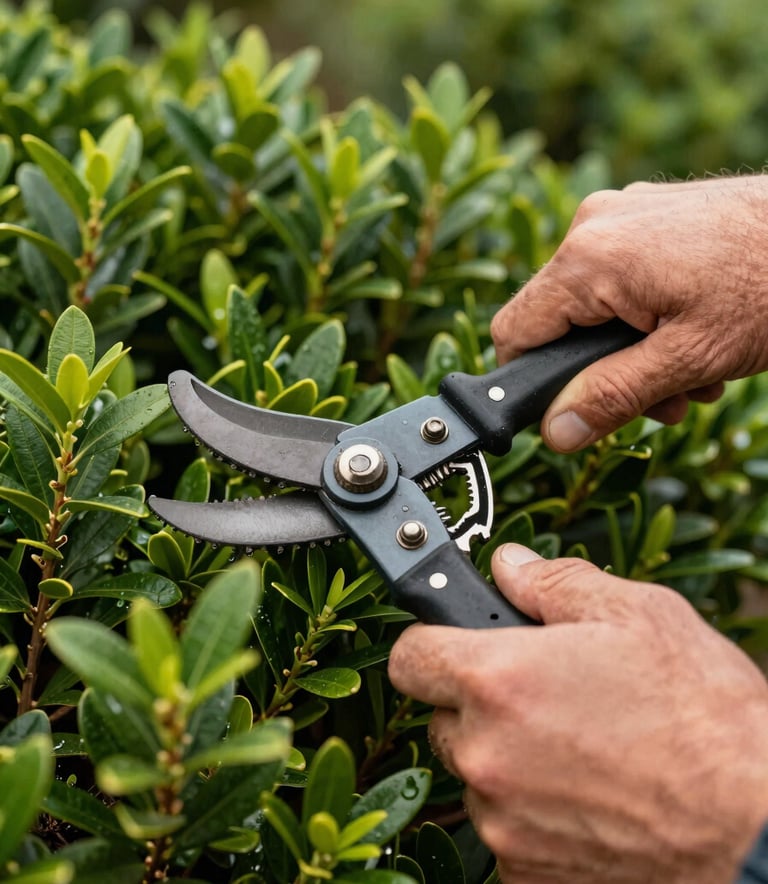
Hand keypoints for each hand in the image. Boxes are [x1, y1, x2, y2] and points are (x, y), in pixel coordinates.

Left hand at [388, 544, 767, 882]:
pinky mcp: (526, 873)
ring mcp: (502, 821)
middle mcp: (486, 754)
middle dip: (480, 701)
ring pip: (478, 773)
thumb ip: (554, 582)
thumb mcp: (636, 615)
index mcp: (497, 680)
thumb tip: (508, 566)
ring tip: (583, 747)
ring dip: (510, 758)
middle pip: (444, 717)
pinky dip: (534, 811)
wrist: (756, 828)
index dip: (432, 640)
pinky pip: (507, 827)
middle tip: (544, 694)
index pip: (410, 655)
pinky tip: (589, 795)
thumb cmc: (704, 719)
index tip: (454, 642)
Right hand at [490, 177, 767, 451]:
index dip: (531, 381)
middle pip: (558, 322)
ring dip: (633, 352)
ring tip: (694, 374)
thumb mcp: (690, 358)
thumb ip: (613, 397)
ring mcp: (623, 214)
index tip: (570, 411)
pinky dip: (649, 316)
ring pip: (593, 305)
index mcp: (590, 259)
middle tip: (662, 400)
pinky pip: (621, 278)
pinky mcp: (649, 216)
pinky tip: (698, 336)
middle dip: (601, 373)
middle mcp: (594, 226)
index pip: (514, 331)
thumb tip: (555, 434)